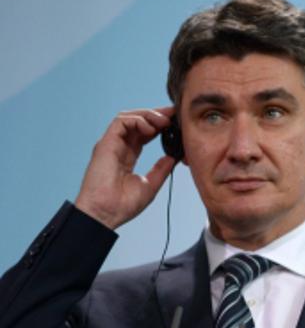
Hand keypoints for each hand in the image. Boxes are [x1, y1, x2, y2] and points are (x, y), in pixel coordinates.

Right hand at [73, 107, 176, 229]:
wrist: (106, 213)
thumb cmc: (122, 204)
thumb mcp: (150, 185)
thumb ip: (160, 169)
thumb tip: (173, 158)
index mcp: (127, 156)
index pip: (143, 133)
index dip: (159, 125)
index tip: (175, 122)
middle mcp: (118, 147)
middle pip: (136, 122)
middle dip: (156, 115)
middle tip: (174, 115)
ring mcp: (111, 144)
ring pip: (127, 118)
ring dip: (148, 116)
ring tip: (164, 122)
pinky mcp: (105, 144)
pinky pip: (120, 122)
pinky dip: (137, 121)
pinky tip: (151, 128)